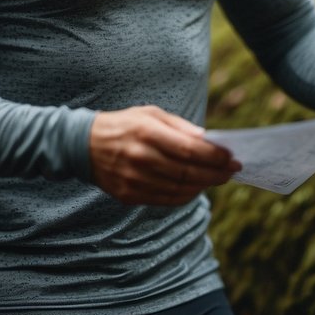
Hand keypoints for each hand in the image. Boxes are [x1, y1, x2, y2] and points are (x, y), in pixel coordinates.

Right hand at [89, 106, 240, 205]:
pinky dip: (185, 196)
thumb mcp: (150, 114)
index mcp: (146, 132)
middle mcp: (139, 157)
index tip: (231, 157)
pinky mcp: (129, 195)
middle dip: (215, 173)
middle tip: (232, 171)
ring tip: (217, 178)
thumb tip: (208, 139)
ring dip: (203, 185)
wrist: (83, 145)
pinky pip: (165, 200)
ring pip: (179, 189)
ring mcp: (133, 179)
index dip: (214, 156)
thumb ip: (180, 127)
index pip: (189, 150)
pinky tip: (196, 188)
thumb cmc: (124, 125)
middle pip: (187, 172)